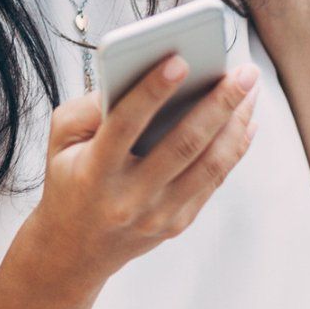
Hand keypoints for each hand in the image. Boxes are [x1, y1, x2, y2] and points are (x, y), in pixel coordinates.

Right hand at [23, 54, 260, 281]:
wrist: (74, 249)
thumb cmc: (69, 179)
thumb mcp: (60, 140)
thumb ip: (88, 107)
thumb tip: (138, 76)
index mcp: (94, 171)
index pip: (125, 125)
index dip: (152, 91)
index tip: (179, 60)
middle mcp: (129, 197)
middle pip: (183, 145)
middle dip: (218, 103)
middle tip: (242, 71)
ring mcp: (158, 214)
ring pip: (209, 164)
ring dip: (236, 122)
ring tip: (250, 87)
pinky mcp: (179, 222)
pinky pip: (214, 180)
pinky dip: (235, 147)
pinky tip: (246, 119)